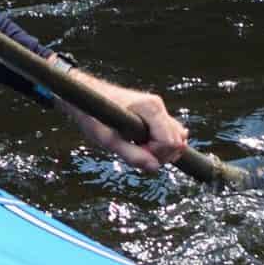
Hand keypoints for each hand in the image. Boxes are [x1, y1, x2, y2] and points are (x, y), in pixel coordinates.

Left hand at [56, 72, 189, 173]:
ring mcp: (159, 109)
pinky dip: (160, 144)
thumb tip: (155, 167)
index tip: (135, 151)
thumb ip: (131, 154)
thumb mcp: (108, 140)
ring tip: (138, 148)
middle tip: (135, 152)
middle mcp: (159, 106)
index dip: (155, 154)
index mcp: (151, 108)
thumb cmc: (94, 116)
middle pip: (177, 141)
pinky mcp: (156, 114)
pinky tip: (142, 144)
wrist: (86, 97)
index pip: (170, 142)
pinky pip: (169, 134)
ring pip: (176, 138)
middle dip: (159, 154)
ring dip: (160, 150)